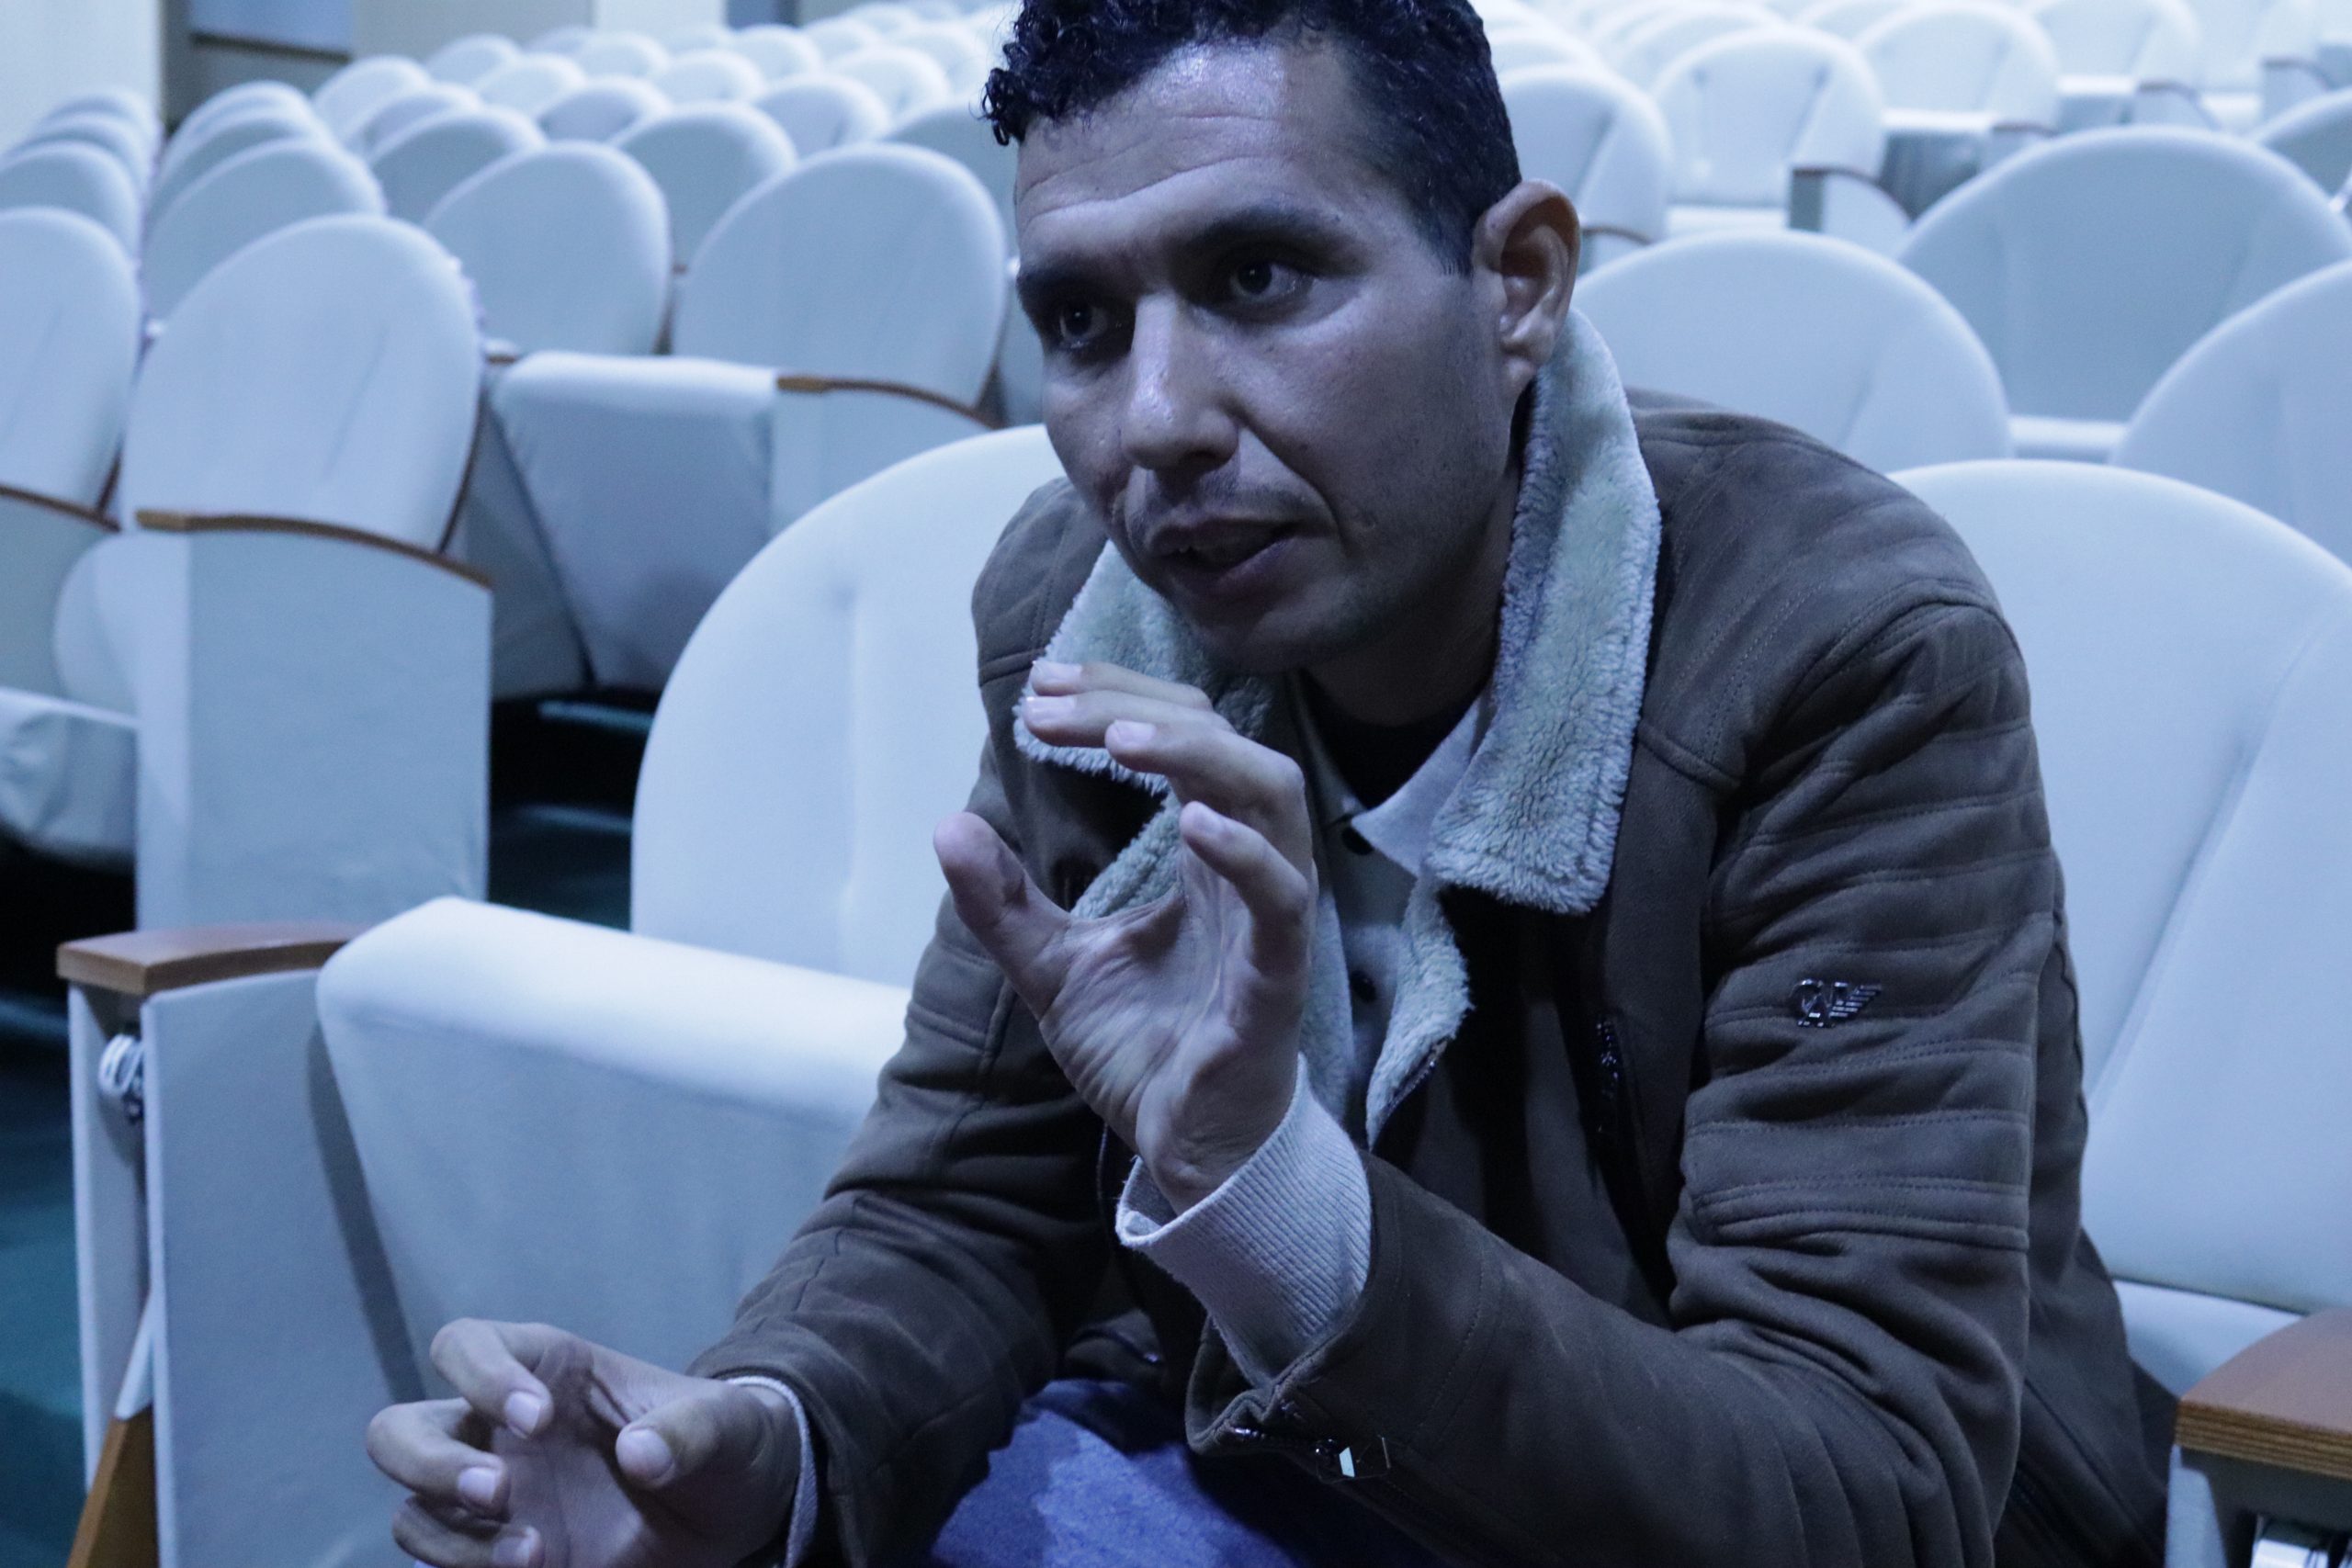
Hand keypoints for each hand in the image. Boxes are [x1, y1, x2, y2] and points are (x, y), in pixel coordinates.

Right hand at [365, 1319, 798, 1567]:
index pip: (465, 1346)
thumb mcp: (726, 1425)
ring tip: (534, 1555)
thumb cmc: (722, 1441)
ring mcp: (493, 1496)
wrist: (735, 1510)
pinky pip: (445, 1564)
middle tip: (499, 1491)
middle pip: (398, 1431)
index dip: (481, 1376)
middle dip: (428, 1463)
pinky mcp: (500, 1553)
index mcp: (543, 1369)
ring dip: (453, 1538)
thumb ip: (690, 1430)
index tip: (537, 1419)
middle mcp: (497, 1430)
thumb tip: (642, 1455)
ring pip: (412, 1509)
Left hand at [935, 660, 1315, 1208]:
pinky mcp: (1277, 977)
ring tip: (1120, 738)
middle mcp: (1247, 870)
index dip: (1118, 698)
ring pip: (1272, 796)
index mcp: (1205, 857)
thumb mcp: (1052, 966)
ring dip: (1200, 754)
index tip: (1041, 690)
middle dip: (1140, 708)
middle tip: (1051, 705)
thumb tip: (948, 823)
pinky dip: (1246, 852)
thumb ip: (1003, 901)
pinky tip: (1192, 823)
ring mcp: (1269, 918)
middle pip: (1226, 745)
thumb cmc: (1142, 1052)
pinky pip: (1283, 898)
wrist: (1181, 1151)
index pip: (1184, 739)